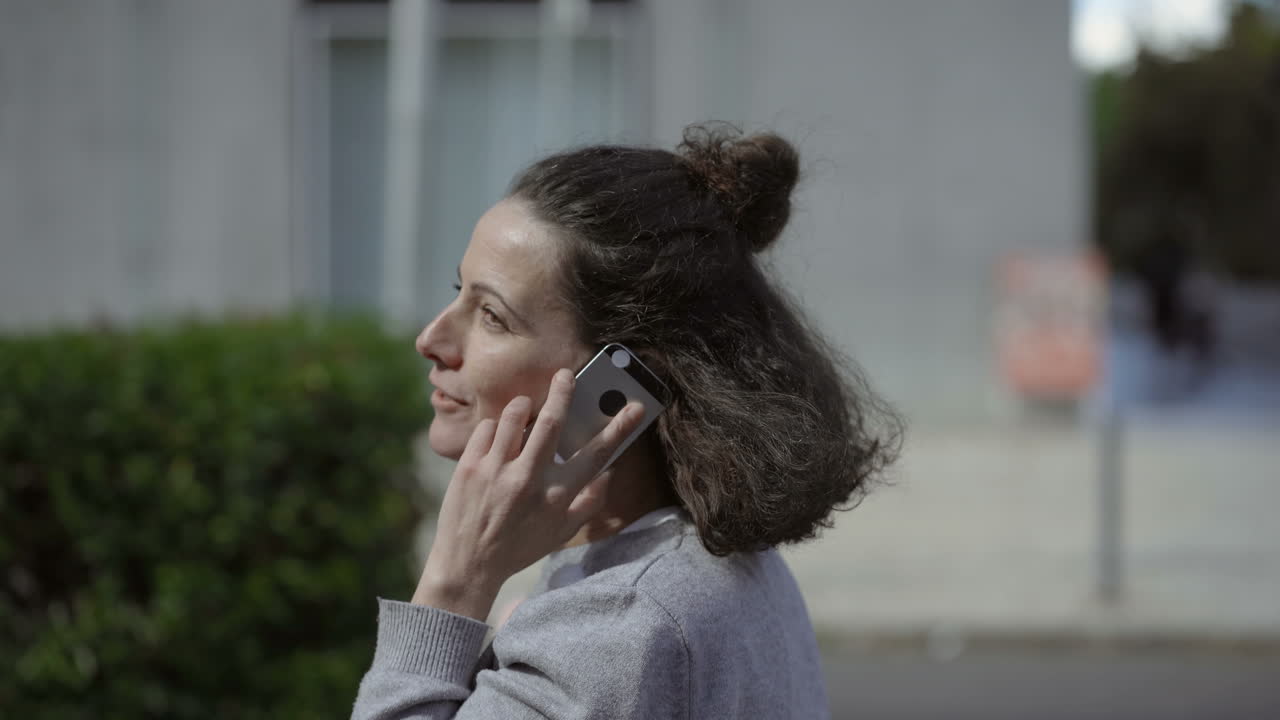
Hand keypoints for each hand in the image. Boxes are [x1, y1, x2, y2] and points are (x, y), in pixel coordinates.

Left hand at [411, 368, 644, 620]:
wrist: (468, 565)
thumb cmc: (519, 548)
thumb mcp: (561, 532)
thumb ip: (589, 502)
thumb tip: (608, 473)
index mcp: (556, 496)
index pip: (596, 455)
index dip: (619, 428)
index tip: (635, 407)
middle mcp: (528, 480)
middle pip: (550, 422)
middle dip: (562, 391)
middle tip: (565, 374)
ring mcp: (496, 471)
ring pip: (513, 416)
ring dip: (523, 407)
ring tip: (527, 411)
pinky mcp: (469, 466)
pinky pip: (487, 428)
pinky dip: (495, 427)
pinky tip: (499, 440)